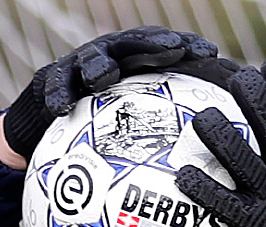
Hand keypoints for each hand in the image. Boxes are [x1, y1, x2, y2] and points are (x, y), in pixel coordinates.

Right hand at [0, 27, 231, 165]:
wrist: (48, 119)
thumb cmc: (100, 127)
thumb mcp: (136, 123)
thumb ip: (167, 127)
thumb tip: (216, 144)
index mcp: (136, 64)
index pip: (166, 50)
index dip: (188, 47)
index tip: (211, 53)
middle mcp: (110, 58)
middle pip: (132, 45)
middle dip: (152, 44)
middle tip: (172, 48)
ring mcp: (79, 66)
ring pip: (91, 60)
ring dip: (99, 66)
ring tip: (104, 78)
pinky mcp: (51, 79)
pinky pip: (55, 87)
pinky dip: (59, 95)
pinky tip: (63, 107)